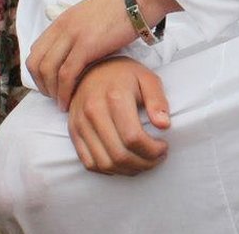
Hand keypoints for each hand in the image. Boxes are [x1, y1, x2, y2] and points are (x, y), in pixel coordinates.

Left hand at [27, 0, 176, 109]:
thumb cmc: (127, 5)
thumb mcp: (94, 13)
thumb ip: (82, 28)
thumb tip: (83, 46)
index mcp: (63, 19)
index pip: (36, 50)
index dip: (38, 72)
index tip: (50, 84)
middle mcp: (63, 27)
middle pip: (37, 62)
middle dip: (42, 84)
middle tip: (54, 96)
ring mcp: (73, 35)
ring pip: (48, 70)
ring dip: (52, 91)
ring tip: (62, 102)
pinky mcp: (86, 45)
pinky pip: (66, 74)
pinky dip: (65, 91)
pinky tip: (70, 100)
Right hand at [67, 57, 169, 175]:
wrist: (92, 68)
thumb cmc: (125, 74)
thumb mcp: (147, 78)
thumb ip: (158, 100)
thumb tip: (165, 125)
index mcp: (115, 98)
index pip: (133, 137)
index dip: (151, 150)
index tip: (164, 148)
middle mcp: (93, 113)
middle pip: (118, 154)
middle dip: (143, 163)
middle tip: (157, 159)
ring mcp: (80, 124)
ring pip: (103, 163)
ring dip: (127, 170)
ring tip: (144, 163)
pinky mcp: (73, 133)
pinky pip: (89, 162)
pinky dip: (108, 170)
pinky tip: (124, 164)